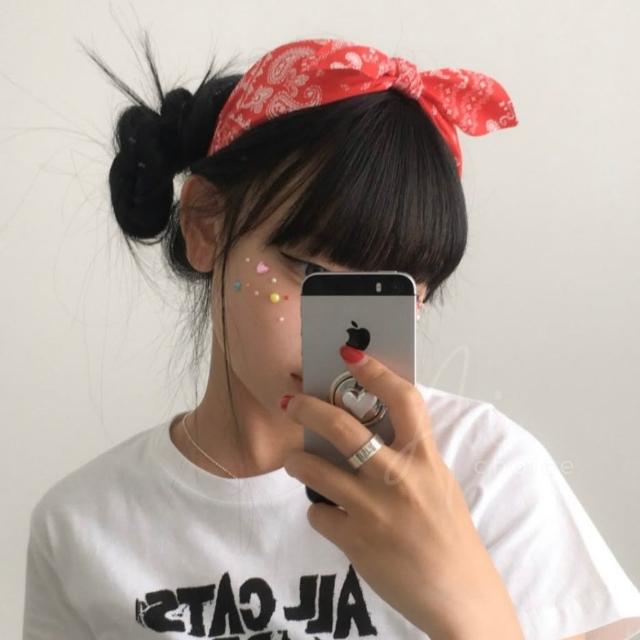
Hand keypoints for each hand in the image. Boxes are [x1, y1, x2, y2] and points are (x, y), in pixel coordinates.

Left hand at [281, 345, 523, 639]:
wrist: (459, 596)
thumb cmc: (448, 534)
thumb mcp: (437, 483)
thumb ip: (407, 455)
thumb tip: (366, 427)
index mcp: (425, 460)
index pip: (403, 400)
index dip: (376, 372)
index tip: (350, 354)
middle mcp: (400, 479)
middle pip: (344, 428)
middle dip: (309, 408)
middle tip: (290, 401)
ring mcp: (375, 511)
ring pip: (316, 471)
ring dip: (299, 462)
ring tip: (296, 461)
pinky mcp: (356, 542)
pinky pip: (319, 515)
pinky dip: (318, 512)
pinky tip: (328, 515)